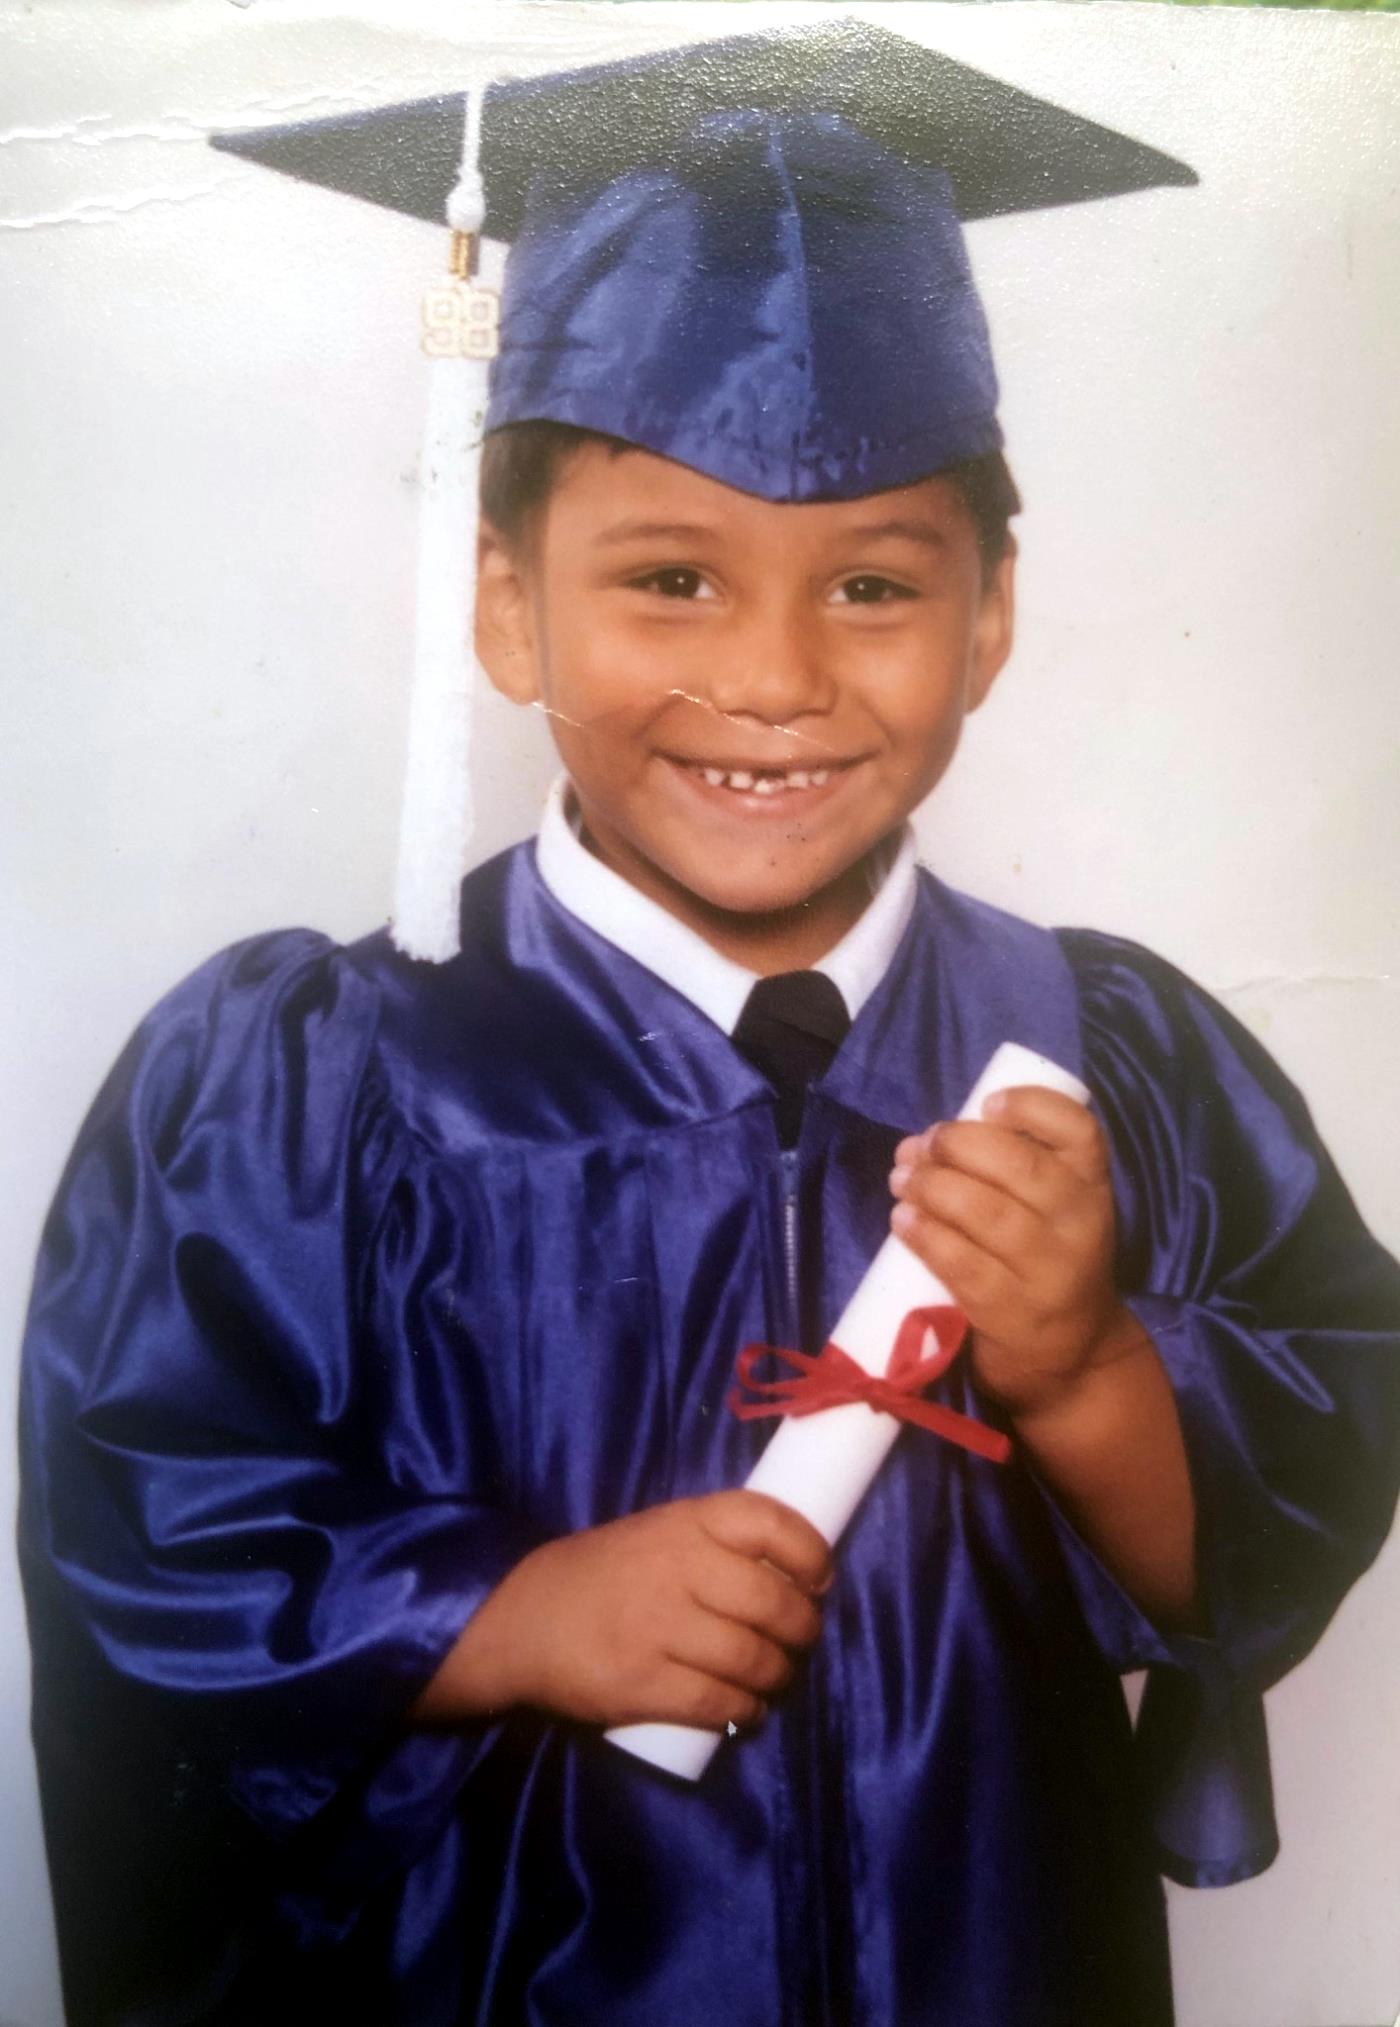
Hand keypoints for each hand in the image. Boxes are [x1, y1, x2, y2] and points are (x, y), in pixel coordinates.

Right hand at [414, 1490, 831, 1732]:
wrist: (518, 1619)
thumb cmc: (601, 1573)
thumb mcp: (655, 1531)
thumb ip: (711, 1542)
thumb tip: (789, 1572)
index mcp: (684, 1521)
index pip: (770, 1522)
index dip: (809, 1552)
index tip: (818, 1579)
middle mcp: (677, 1569)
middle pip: (773, 1602)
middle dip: (802, 1629)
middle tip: (800, 1639)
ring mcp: (659, 1628)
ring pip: (752, 1659)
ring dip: (777, 1676)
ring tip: (773, 1678)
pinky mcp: (641, 1685)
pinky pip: (717, 1703)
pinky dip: (745, 1711)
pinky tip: (747, 1711)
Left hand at [888, 1085, 1140, 1421]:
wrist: (1073, 1357)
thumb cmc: (1047, 1262)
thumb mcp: (1055, 1211)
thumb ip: (1012, 1170)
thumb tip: (924, 1141)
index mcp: (1091, 1186)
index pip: (1078, 1130)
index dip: (1031, 1106)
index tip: (987, 1104)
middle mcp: (1079, 1223)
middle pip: (1019, 1165)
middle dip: (957, 1145)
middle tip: (921, 1147)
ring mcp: (1049, 1270)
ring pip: (984, 1212)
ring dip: (931, 1187)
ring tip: (902, 1180)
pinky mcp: (1012, 1310)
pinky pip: (961, 1262)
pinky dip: (925, 1234)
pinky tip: (903, 1220)